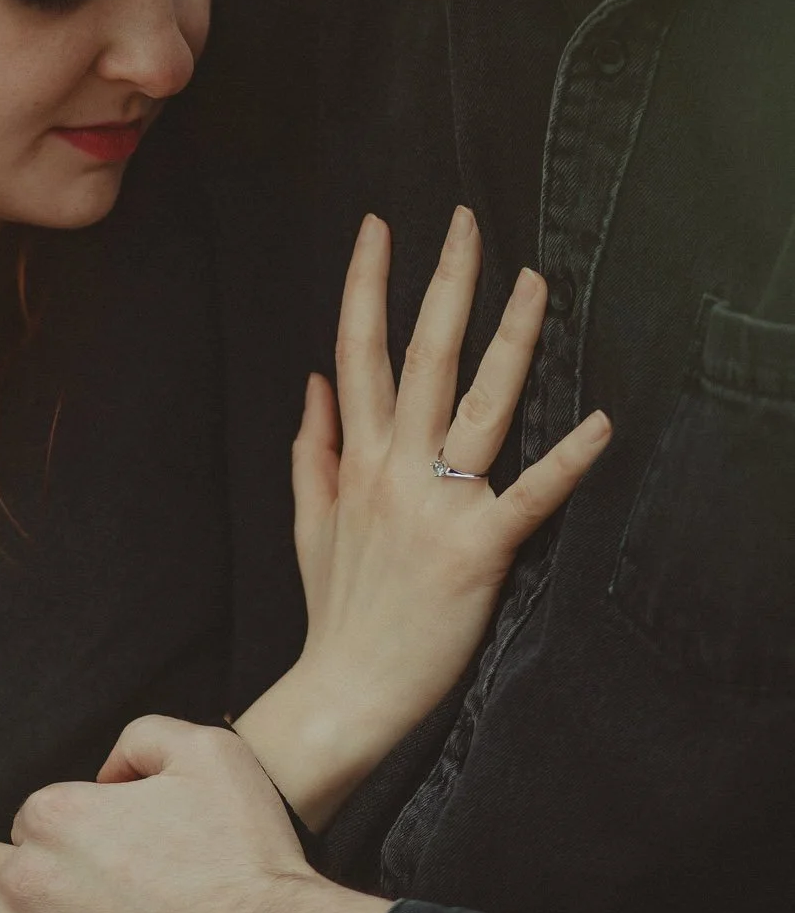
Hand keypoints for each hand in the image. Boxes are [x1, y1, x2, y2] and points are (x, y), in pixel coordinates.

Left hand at [0, 715, 388, 912]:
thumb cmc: (249, 861)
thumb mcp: (209, 751)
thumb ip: (142, 735)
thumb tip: (108, 768)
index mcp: (58, 815)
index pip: (33, 815)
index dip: (75, 834)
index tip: (115, 856)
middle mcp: (26, 880)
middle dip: (21, 874)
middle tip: (81, 899)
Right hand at [233, 207, 611, 828]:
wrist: (344, 691)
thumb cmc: (335, 609)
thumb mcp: (310, 520)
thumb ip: (313, 446)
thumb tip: (312, 381)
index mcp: (358, 457)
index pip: (359, 349)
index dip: (366, 282)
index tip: (379, 225)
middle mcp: (396, 467)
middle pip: (423, 354)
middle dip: (447, 281)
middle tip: (468, 222)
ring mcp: (437, 504)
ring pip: (478, 403)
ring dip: (511, 339)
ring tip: (535, 282)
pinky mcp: (479, 549)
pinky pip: (530, 497)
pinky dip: (566, 461)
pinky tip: (601, 423)